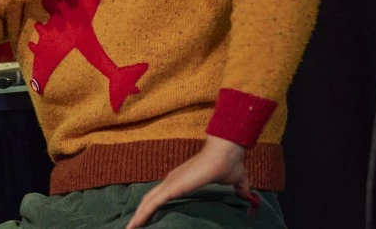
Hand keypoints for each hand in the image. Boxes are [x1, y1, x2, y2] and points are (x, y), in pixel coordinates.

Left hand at [125, 136, 257, 228]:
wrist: (227, 154)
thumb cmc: (229, 164)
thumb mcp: (236, 181)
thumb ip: (238, 189)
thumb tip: (247, 194)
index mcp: (181, 180)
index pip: (161, 195)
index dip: (152, 206)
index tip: (146, 218)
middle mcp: (172, 180)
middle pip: (150, 199)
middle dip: (140, 213)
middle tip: (131, 226)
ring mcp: (170, 183)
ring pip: (148, 202)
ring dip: (138, 216)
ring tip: (129, 228)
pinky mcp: (173, 187)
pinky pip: (153, 202)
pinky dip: (143, 213)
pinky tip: (135, 223)